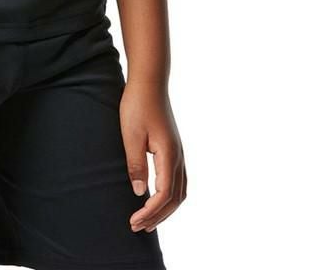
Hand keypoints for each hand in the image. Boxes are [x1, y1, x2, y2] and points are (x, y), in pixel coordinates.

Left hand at [119, 80, 186, 232]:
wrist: (149, 82)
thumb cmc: (137, 105)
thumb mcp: (130, 135)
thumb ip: (136, 164)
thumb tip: (140, 192)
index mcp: (168, 155)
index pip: (164, 195)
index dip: (150, 212)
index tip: (134, 221)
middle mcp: (178, 157)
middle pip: (174, 198)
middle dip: (158, 216)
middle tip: (138, 227)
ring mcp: (178, 152)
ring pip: (179, 191)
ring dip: (165, 208)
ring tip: (147, 219)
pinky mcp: (174, 148)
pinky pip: (178, 180)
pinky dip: (170, 196)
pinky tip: (156, 197)